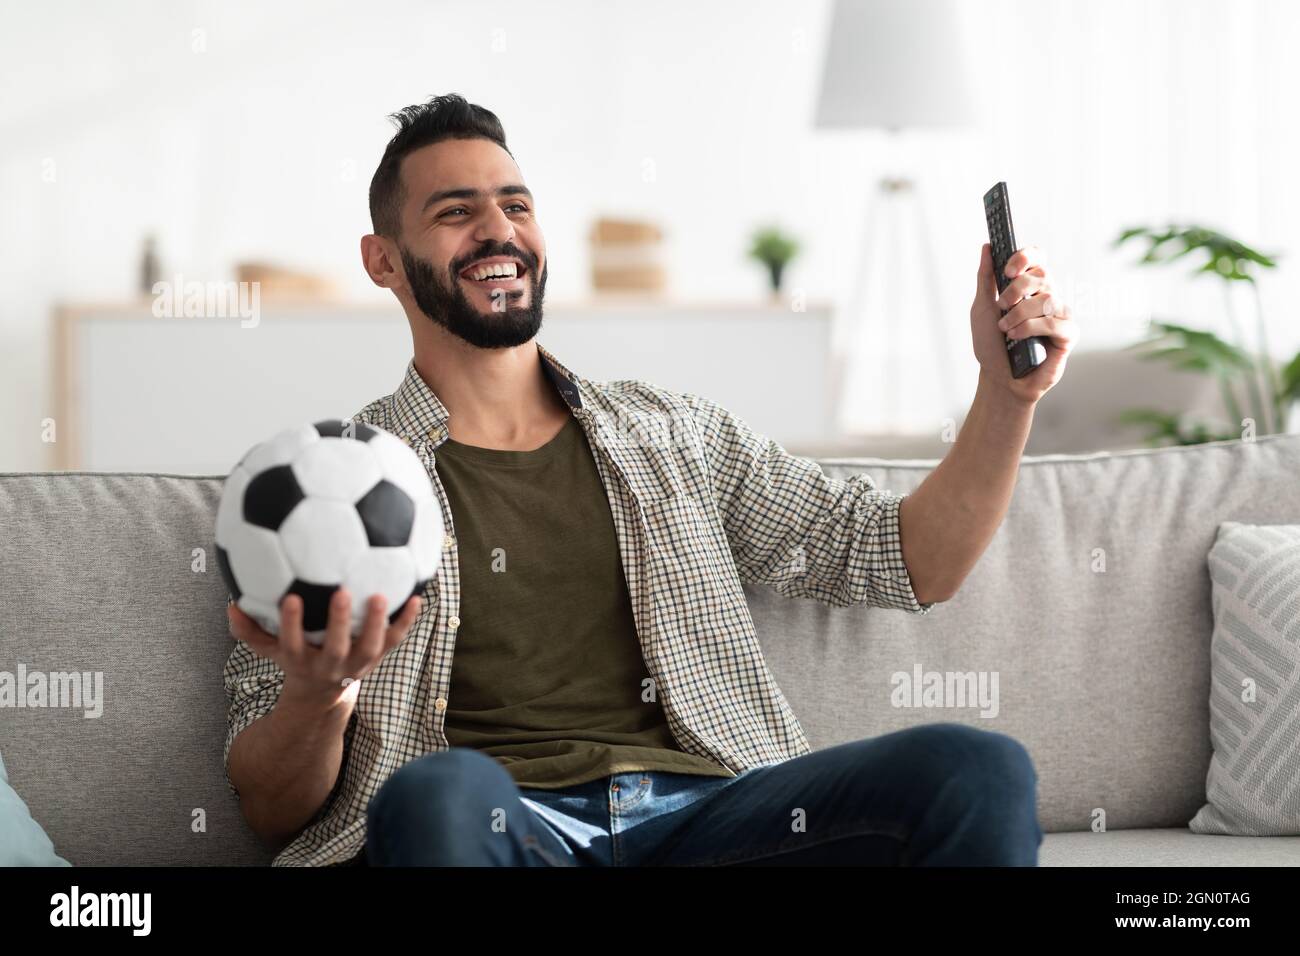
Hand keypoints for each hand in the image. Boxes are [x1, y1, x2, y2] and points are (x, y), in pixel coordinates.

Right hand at [227, 589, 422, 707]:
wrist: (323, 694)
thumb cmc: (295, 658)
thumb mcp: (269, 649)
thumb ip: (249, 630)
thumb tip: (229, 604)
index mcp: (300, 660)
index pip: (291, 642)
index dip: (291, 623)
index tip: (290, 597)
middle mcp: (330, 665)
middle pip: (335, 648)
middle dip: (337, 623)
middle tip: (341, 591)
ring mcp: (356, 664)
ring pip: (369, 648)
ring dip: (376, 623)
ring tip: (381, 595)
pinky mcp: (376, 658)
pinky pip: (394, 640)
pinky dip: (406, 621)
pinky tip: (418, 597)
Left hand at [969, 242, 1079, 404]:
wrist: (998, 378)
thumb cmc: (991, 346)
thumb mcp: (981, 309)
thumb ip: (986, 278)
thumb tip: (987, 247)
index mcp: (1029, 288)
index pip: (1038, 259)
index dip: (1025, 257)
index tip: (1007, 270)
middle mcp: (1047, 297)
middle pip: (1042, 275)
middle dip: (1016, 289)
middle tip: (1001, 306)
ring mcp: (1059, 315)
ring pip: (1046, 299)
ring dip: (1019, 314)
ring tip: (1005, 329)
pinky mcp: (1068, 335)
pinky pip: (1055, 322)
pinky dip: (1031, 328)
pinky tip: (1017, 338)